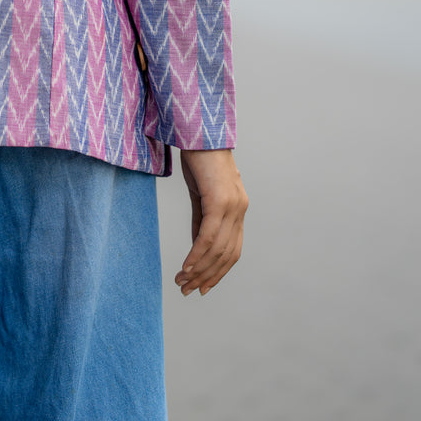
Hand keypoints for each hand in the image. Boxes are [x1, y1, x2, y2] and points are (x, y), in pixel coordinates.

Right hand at [174, 148, 247, 296]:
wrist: (199, 129)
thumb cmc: (198, 157)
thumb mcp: (200, 193)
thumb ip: (202, 220)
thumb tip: (198, 248)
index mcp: (237, 208)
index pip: (232, 250)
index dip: (218, 272)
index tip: (201, 287)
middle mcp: (239, 209)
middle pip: (226, 255)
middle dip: (207, 276)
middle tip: (187, 290)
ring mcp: (232, 205)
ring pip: (217, 249)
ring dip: (199, 270)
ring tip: (181, 282)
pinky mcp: (219, 200)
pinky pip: (208, 236)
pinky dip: (197, 255)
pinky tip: (186, 267)